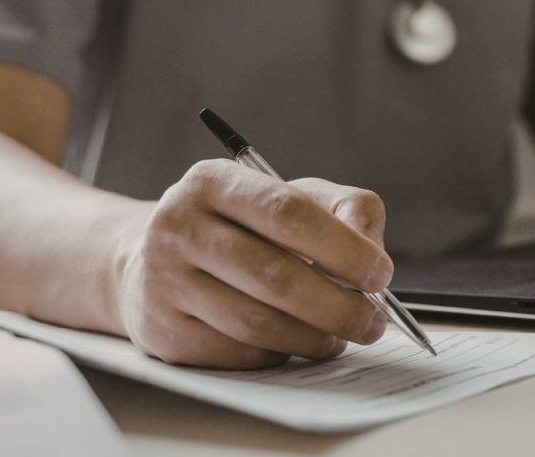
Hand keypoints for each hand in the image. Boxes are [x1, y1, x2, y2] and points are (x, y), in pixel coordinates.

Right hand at [113, 160, 392, 368]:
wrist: (153, 261)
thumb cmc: (242, 227)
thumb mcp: (289, 196)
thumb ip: (344, 208)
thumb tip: (373, 250)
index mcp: (213, 182)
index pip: (288, 212)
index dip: (343, 247)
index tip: (380, 274)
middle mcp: (179, 226)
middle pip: (275, 276)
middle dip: (338, 306)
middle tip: (374, 321)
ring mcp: (164, 282)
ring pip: (258, 323)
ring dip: (314, 338)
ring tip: (342, 337)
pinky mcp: (163, 331)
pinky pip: (238, 353)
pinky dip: (279, 353)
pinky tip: (295, 343)